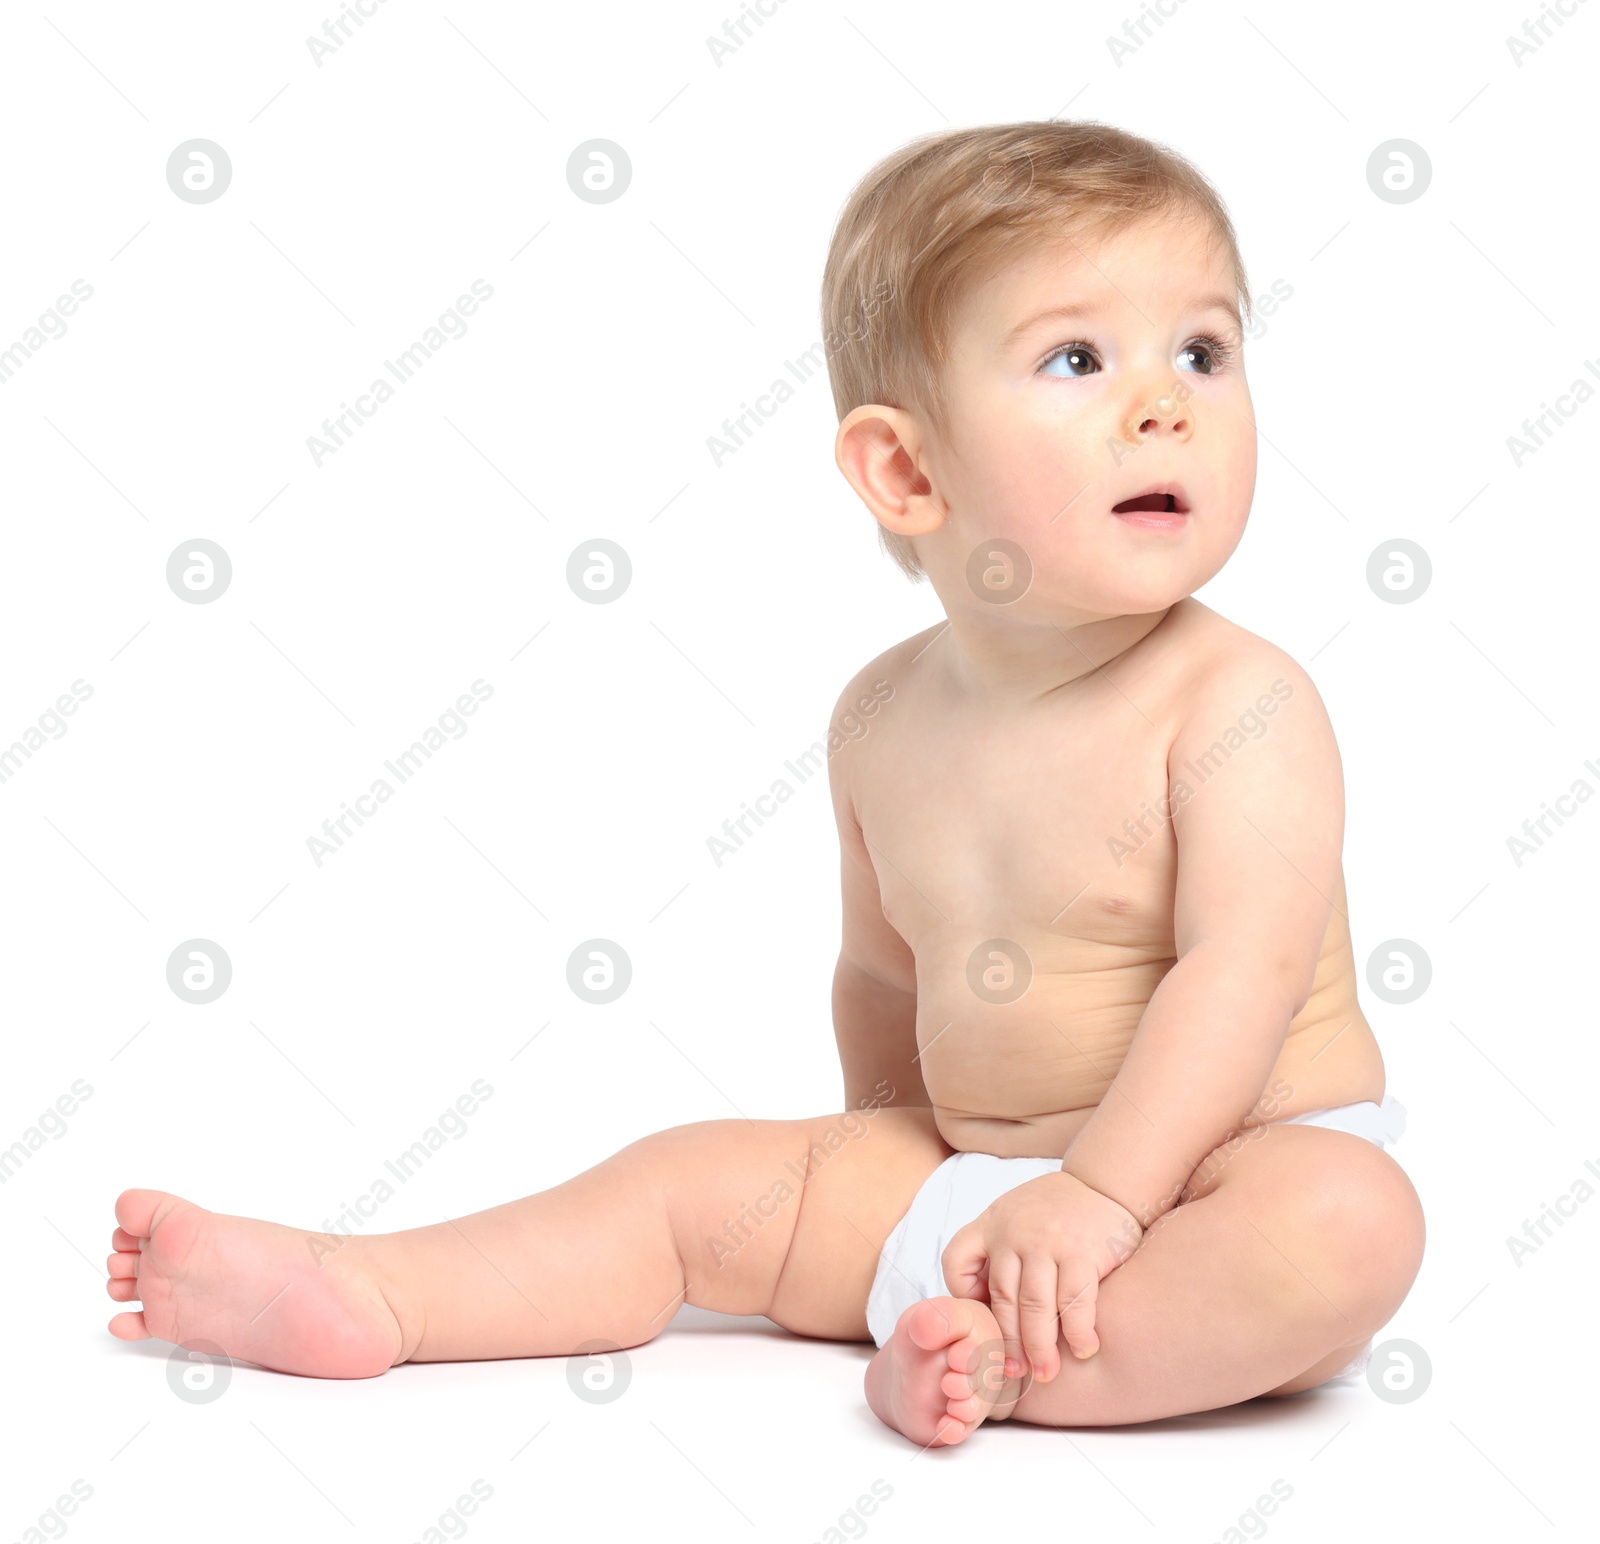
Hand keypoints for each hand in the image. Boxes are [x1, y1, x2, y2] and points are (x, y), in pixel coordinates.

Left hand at [941, 1169, 1142, 1380]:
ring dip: (1040, 1347)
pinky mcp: (1082, 1253)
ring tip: (1046, 1372)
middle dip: (1008, 1341)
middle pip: (1002, 1297)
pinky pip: (1074, 1303)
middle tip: (1015, 1372)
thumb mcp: (1013, 1216)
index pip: (956, 1258)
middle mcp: (1015, 1232)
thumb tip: (982, 1304)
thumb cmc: (1056, 1210)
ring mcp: (1048, 1242)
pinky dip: (1077, 1332)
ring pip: (1035, 1306)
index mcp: (992, 1223)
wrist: (1104, 1181)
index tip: (978, 1317)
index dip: (960, 1292)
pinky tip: (1082, 1348)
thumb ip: (997, 1250)